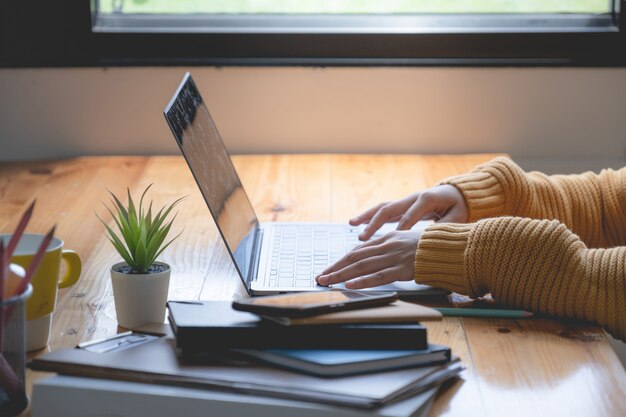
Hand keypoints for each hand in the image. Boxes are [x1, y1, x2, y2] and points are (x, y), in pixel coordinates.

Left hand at [316, 230, 420, 289]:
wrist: (447, 247)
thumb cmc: (428, 247)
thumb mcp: (404, 242)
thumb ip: (387, 248)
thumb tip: (371, 257)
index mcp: (386, 239)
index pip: (357, 251)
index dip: (341, 261)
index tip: (329, 269)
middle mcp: (386, 246)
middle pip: (354, 258)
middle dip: (335, 268)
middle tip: (320, 277)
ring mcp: (393, 257)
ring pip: (362, 266)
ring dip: (341, 274)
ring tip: (327, 281)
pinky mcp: (402, 269)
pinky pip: (379, 276)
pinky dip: (363, 281)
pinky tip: (350, 284)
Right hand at [350, 185, 467, 240]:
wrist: (457, 192)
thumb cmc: (459, 206)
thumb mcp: (457, 217)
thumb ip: (445, 228)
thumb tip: (434, 240)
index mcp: (426, 199)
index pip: (410, 216)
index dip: (400, 230)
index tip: (390, 243)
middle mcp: (412, 198)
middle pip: (389, 210)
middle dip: (374, 224)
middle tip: (362, 237)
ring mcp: (405, 201)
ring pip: (382, 208)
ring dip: (366, 217)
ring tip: (352, 224)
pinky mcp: (402, 206)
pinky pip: (383, 211)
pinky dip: (369, 217)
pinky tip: (356, 223)